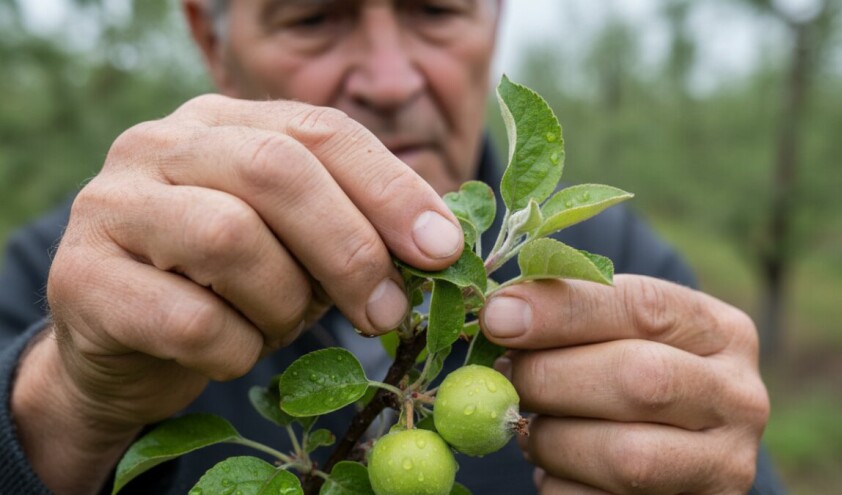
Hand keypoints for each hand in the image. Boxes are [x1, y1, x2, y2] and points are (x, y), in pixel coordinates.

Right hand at [13, 95, 462, 493]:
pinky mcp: (83, 278)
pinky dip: (236, 350)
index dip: (391, 190)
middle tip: (385, 312)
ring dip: (283, 303)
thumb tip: (440, 245)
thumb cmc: (229, 287)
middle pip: (276, 171)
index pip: (323, 131)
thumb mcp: (298, 246)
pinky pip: (190, 319)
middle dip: (349, 248)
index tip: (442, 250)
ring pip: (230, 238)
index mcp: (224, 122)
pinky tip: (234, 352)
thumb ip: (354, 229)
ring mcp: (113, 205)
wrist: (125, 346)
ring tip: (282, 326)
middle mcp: (162, 145)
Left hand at [480, 275, 769, 493]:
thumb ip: (575, 311)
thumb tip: (502, 311)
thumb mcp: (621, 330)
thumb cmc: (629, 368)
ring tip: (527, 424)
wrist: (674, 448)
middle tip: (503, 375)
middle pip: (640, 380)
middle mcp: (738, 398)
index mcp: (721, 332)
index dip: (564, 310)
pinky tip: (551, 465)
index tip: (498, 316)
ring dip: (552, 439)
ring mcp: (724, 465)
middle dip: (552, 377)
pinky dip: (559, 484)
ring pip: (627, 457)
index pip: (644, 306)